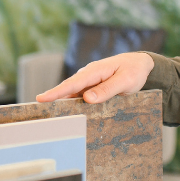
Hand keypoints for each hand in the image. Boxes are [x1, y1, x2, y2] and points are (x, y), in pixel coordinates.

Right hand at [36, 52, 155, 103]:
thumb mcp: (125, 81)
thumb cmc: (134, 71)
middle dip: (53, 99)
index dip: (56, 92)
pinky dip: (72, 103)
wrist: (140, 64)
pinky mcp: (92, 86)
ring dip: (62, 103)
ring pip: (73, 93)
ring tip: (50, 116)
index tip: (41, 98)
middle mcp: (89, 75)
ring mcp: (90, 81)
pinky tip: (68, 114)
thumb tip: (87, 98)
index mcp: (95, 71)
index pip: (72, 83)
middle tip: (39, 111)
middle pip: (68, 89)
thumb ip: (108, 89)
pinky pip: (80, 95)